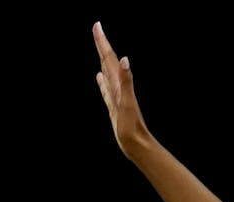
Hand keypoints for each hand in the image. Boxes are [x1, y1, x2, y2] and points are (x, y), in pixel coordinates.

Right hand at [91, 22, 152, 157]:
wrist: (137, 144)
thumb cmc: (132, 126)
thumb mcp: (127, 102)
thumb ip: (127, 80)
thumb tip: (125, 59)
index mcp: (119, 83)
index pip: (110, 58)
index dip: (102, 42)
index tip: (97, 25)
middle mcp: (118, 87)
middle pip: (108, 61)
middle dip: (101, 44)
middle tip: (96, 28)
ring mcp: (116, 96)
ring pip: (107, 72)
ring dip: (102, 59)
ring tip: (99, 47)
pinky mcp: (114, 106)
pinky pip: (106, 89)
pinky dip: (102, 81)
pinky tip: (99, 77)